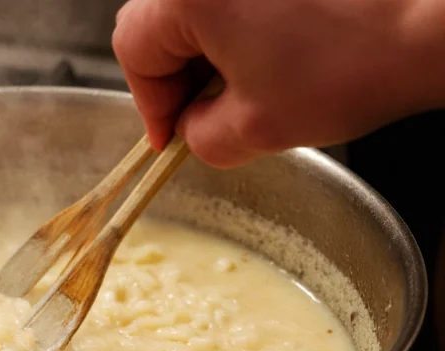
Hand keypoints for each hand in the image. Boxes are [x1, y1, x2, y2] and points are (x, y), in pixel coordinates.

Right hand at [112, 0, 444, 167]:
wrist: (434, 17)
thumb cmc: (352, 62)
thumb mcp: (256, 128)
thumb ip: (199, 138)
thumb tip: (191, 129)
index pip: (134, 51)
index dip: (149, 104)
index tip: (169, 136)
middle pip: (159, 22)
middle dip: (176, 77)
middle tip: (201, 116)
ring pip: (195, 6)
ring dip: (208, 52)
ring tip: (244, 88)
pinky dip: (238, 27)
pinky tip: (270, 56)